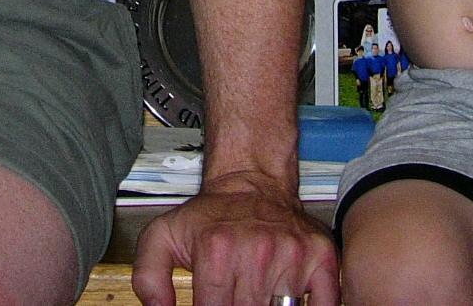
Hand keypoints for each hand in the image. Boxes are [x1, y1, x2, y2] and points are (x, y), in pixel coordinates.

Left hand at [131, 170, 337, 305]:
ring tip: (256, 295)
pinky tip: (290, 302)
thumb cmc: (210, 216)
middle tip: (236, 296)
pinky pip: (323, 305)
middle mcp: (256, 251)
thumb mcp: (163, 236)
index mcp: (216, 250)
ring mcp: (292, 255)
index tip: (213, 305)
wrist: (251, 180)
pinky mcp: (321, 257)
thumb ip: (149, 277)